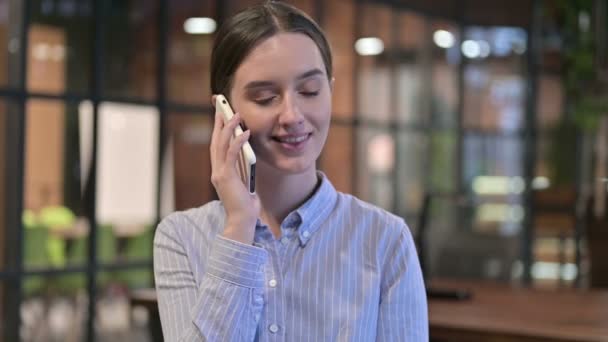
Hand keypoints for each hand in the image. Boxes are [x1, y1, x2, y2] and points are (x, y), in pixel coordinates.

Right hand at [210, 95, 260, 244]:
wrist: (242, 221)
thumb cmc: (245, 204)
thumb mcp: (244, 181)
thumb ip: (242, 168)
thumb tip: (247, 152)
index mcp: (219, 171)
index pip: (217, 145)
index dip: (218, 128)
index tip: (221, 114)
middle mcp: (216, 170)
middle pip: (216, 140)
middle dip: (219, 122)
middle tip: (222, 106)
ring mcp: (220, 173)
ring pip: (222, 145)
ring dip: (229, 128)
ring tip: (236, 114)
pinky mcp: (227, 177)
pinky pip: (232, 155)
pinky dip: (238, 142)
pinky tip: (245, 132)